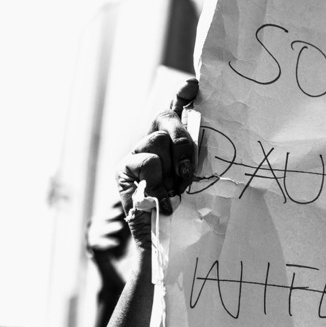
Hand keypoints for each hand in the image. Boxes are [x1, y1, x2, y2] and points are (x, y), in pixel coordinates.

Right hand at [116, 78, 199, 216]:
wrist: (161, 241)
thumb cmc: (186, 210)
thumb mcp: (200, 179)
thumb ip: (198, 155)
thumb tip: (202, 119)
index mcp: (173, 141)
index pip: (176, 107)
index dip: (182, 93)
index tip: (193, 85)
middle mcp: (152, 141)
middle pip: (166, 117)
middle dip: (183, 138)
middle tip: (188, 170)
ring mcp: (136, 154)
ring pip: (157, 139)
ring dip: (171, 167)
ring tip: (175, 192)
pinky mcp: (123, 171)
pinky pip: (146, 161)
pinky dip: (158, 181)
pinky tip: (164, 200)